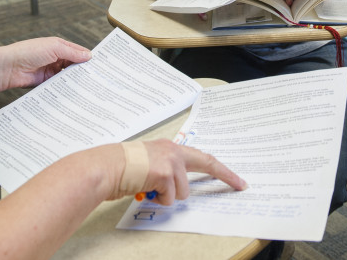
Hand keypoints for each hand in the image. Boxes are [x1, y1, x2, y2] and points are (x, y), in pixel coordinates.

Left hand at [0, 37, 91, 88]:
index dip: (87, 57)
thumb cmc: (28, 52)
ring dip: (74, 80)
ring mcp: (50, 70)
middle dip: (83, 70)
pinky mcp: (46, 82)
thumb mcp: (54, 48)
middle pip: (73, 64)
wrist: (9, 67)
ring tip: (88, 86)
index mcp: (58, 46)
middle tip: (96, 77)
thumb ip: (72, 52)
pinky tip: (74, 92)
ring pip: (67, 76)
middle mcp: (55, 58)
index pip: (77, 51)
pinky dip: (66, 88)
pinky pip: (59, 85)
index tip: (99, 65)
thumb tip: (88, 55)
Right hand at [107, 139, 246, 204]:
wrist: (106, 166)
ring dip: (168, 196)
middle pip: (206, 164)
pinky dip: (158, 200)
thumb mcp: (148, 163)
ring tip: (149, 188)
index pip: (200, 156)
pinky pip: (169, 198)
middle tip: (240, 184)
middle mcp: (172, 150)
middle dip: (225, 175)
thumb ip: (164, 170)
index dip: (219, 168)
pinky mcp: (165, 174)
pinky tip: (146, 190)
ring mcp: (170, 161)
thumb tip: (173, 188)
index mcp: (169, 147)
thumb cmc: (121, 167)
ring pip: (183, 191)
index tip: (235, 178)